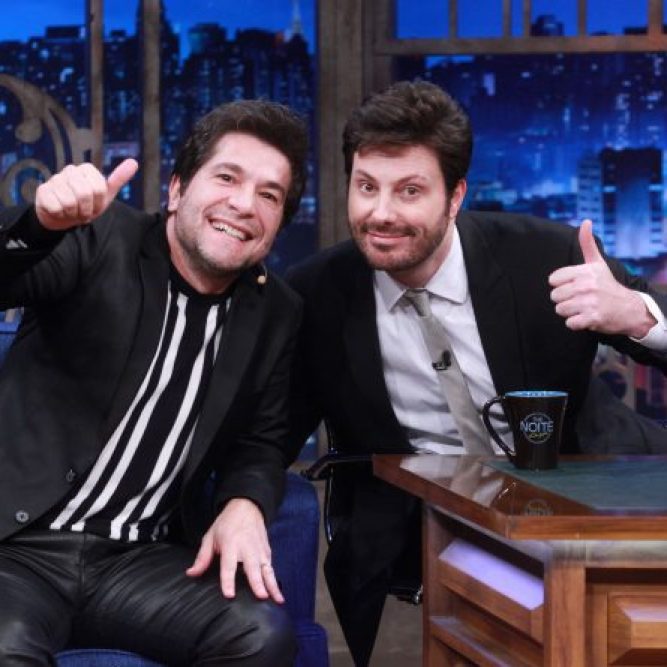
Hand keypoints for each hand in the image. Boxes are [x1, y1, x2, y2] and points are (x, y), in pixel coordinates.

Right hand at [35, 158, 138, 229]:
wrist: (63, 217)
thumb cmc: (86, 205)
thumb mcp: (106, 195)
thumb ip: (118, 179)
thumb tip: (134, 162)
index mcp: (86, 169)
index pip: (99, 189)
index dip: (99, 203)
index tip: (95, 206)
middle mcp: (70, 170)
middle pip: (84, 194)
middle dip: (86, 209)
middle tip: (83, 211)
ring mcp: (54, 179)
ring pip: (69, 202)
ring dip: (73, 214)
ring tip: (72, 211)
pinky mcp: (43, 191)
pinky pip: (56, 207)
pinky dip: (61, 215)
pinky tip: (59, 211)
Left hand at [186, 498, 283, 603]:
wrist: (247, 506)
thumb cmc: (227, 523)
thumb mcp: (210, 536)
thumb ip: (202, 557)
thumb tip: (191, 573)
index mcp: (231, 544)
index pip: (229, 565)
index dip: (228, 580)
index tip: (230, 595)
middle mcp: (247, 548)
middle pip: (252, 568)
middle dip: (257, 583)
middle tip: (261, 597)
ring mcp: (260, 550)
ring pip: (267, 569)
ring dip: (272, 584)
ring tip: (278, 600)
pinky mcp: (267, 551)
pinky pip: (271, 568)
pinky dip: (275, 581)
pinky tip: (278, 594)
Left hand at [548, 219, 655, 337]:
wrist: (629, 308)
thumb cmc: (607, 285)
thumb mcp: (597, 263)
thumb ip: (587, 244)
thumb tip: (586, 221)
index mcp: (585, 271)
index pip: (553, 280)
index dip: (561, 285)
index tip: (574, 285)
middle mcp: (586, 285)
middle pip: (555, 296)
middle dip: (565, 299)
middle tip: (580, 298)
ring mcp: (589, 302)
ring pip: (560, 309)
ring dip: (569, 312)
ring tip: (582, 307)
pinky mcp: (592, 318)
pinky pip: (569, 323)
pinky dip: (575, 323)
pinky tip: (586, 317)